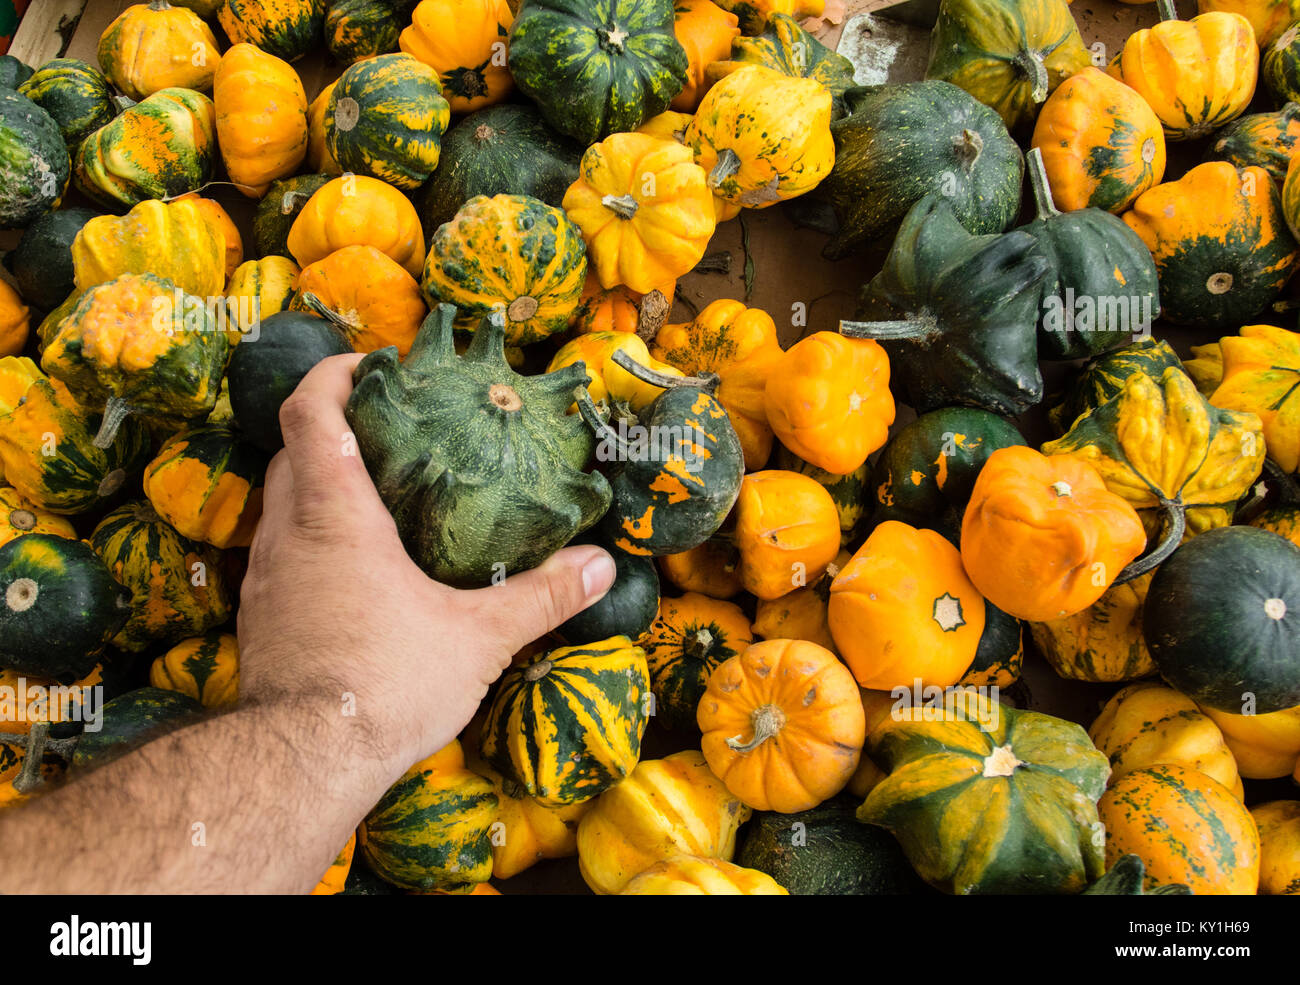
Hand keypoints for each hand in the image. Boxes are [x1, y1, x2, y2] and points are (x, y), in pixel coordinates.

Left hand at [237, 353, 617, 775]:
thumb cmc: (387, 682)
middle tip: (392, 431)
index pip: (311, 411)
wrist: (301, 763)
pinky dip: (314, 540)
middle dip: (336, 429)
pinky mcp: (260, 619)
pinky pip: (283, 555)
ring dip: (321, 486)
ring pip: (282, 506)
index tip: (373, 366)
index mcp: (334, 514)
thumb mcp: (480, 637)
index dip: (335, 375)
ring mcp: (265, 578)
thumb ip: (541, 596)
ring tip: (381, 498)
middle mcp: (286, 533)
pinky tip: (358, 573)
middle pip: (293, 451)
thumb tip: (601, 565)